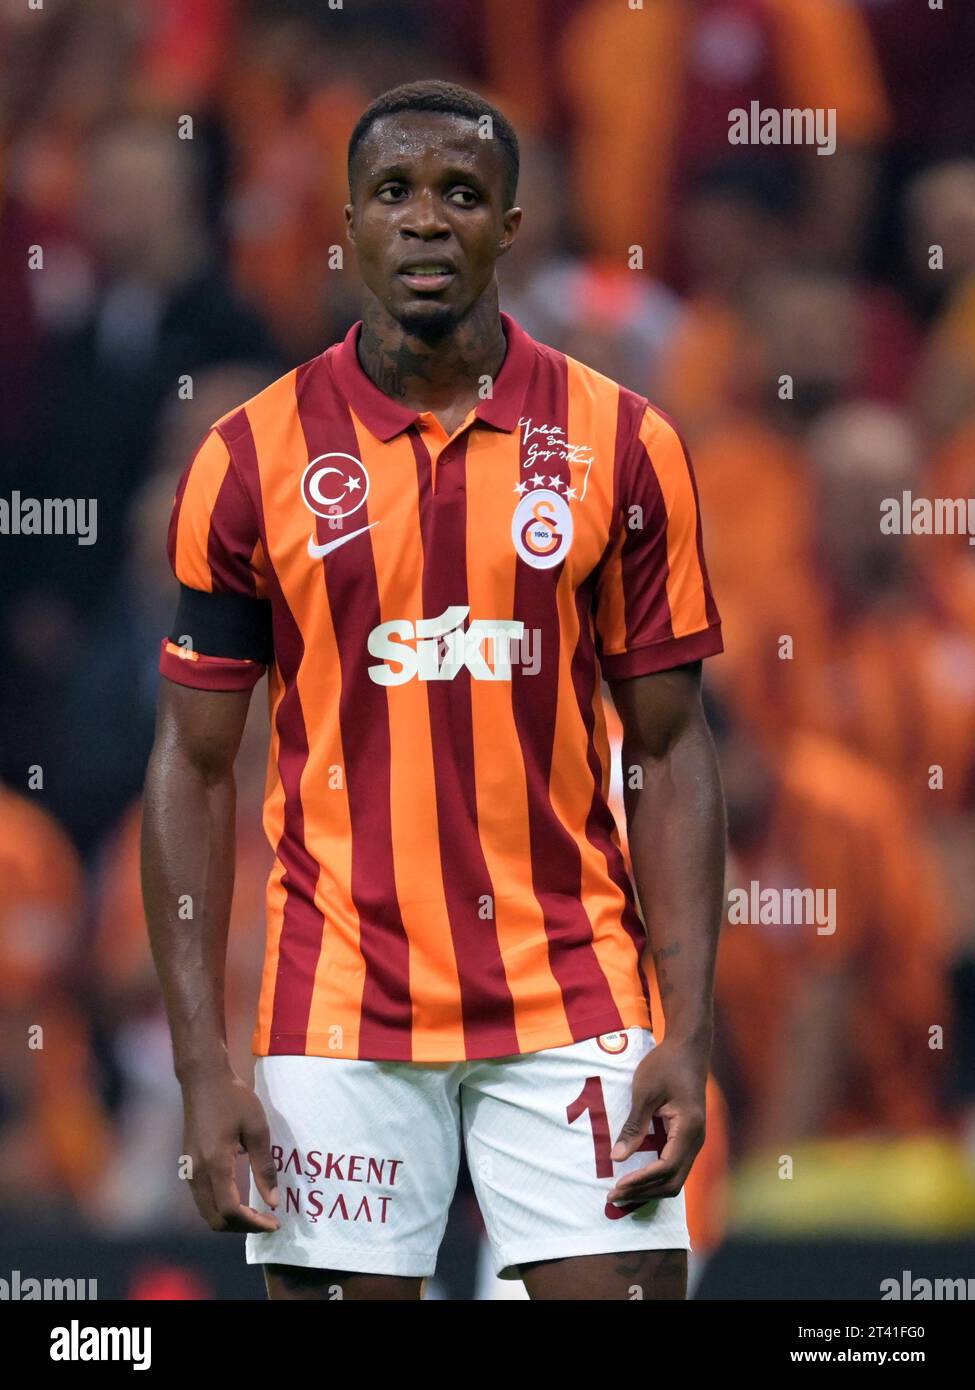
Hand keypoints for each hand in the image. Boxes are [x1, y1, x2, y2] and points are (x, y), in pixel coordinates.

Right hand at [182, 1069, 280, 1232]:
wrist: (203, 1079)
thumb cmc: (234, 1099)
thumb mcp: (257, 1129)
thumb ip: (264, 1167)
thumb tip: (272, 1201)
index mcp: (215, 1163)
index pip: (230, 1210)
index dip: (253, 1223)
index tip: (274, 1223)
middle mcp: (196, 1172)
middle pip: (215, 1219)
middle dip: (241, 1227)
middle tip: (266, 1222)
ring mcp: (188, 1170)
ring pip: (206, 1212)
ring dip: (230, 1219)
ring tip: (256, 1214)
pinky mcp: (187, 1165)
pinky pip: (202, 1199)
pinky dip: (220, 1207)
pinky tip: (239, 1199)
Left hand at [606, 1037, 706, 1205]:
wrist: (688, 1047)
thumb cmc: (665, 1065)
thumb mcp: (644, 1093)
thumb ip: (633, 1127)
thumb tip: (617, 1159)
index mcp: (688, 1129)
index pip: (665, 1168)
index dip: (641, 1181)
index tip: (616, 1187)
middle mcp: (696, 1140)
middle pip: (673, 1181)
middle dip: (643, 1192)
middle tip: (613, 1197)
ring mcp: (695, 1140)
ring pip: (675, 1177)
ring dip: (649, 1187)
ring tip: (621, 1192)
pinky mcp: (688, 1137)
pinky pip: (674, 1166)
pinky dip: (655, 1177)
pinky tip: (636, 1178)